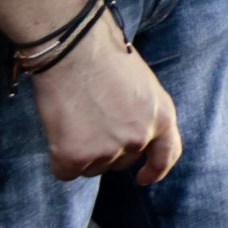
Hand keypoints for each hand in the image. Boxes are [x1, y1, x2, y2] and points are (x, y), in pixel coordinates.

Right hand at [30, 13, 182, 183]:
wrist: (73, 48)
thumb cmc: (104, 57)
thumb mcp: (143, 85)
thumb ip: (143, 114)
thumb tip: (133, 136)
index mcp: (162, 115)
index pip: (167, 154)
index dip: (155, 170)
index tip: (143, 178)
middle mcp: (139, 137)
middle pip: (122, 162)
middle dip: (107, 148)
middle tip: (91, 118)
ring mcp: (108, 150)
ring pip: (93, 167)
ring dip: (83, 151)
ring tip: (76, 116)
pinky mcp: (76, 157)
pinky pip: (66, 172)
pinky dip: (60, 158)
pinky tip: (59, 131)